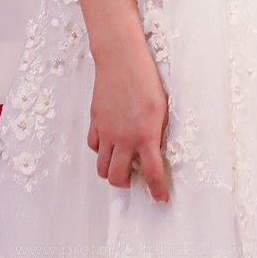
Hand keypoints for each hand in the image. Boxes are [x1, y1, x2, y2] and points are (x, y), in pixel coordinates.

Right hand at [88, 45, 169, 201]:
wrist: (122, 59)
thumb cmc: (147, 79)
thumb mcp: (162, 107)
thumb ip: (157, 132)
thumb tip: (154, 150)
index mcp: (146, 134)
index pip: (151, 173)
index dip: (157, 190)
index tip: (161, 198)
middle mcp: (124, 138)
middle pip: (118, 178)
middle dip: (127, 183)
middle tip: (135, 176)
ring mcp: (107, 132)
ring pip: (103, 168)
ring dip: (112, 170)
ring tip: (122, 161)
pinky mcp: (95, 123)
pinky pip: (94, 147)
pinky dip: (101, 151)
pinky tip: (111, 142)